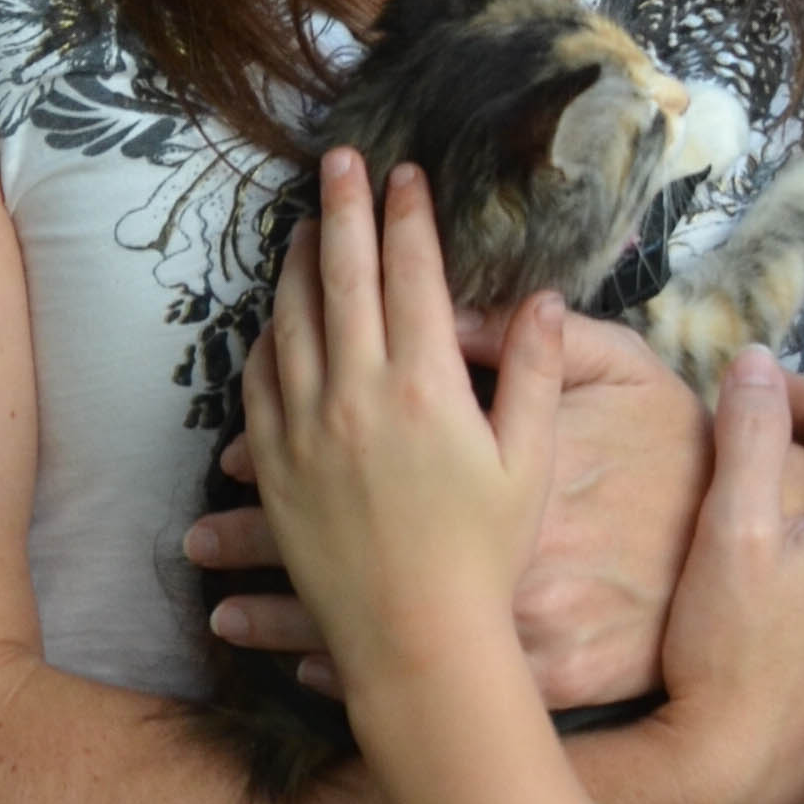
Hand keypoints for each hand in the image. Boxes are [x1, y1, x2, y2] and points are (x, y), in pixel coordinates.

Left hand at [241, 154, 560, 707]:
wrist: (416, 643)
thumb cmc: (488, 558)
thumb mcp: (531, 463)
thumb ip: (535, 374)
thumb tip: (543, 300)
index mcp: (427, 386)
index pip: (413, 273)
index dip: (408, 215)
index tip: (404, 171)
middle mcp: (357, 395)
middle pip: (340, 276)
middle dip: (340, 209)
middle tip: (336, 160)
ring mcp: (306, 429)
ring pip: (289, 320)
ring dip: (293, 264)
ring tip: (298, 226)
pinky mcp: (274, 468)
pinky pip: (259, 382)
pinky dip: (266, 337)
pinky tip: (272, 322)